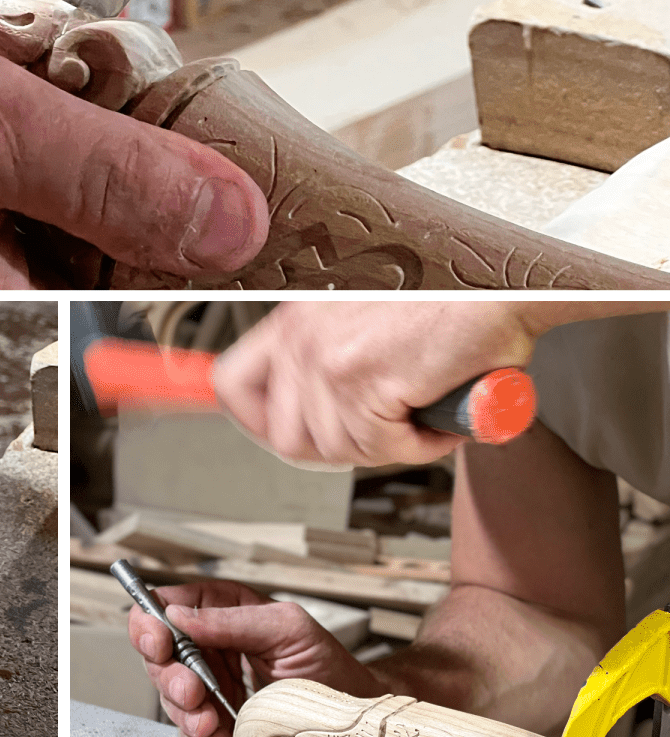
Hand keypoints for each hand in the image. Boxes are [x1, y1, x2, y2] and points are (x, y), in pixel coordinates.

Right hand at [0, 0, 267, 286]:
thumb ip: (106, 175)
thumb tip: (231, 221)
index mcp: (13, 301)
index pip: (167, 293)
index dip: (219, 231)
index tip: (257, 193)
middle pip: (128, 263)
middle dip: (150, 188)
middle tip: (141, 120)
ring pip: (77, 234)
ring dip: (89, 170)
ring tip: (64, 114)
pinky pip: (25, 217)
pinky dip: (37, 169)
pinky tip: (11, 127)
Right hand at [129, 580, 380, 736]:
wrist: (354, 722)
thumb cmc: (329, 667)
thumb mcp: (287, 628)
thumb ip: (233, 619)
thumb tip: (179, 614)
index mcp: (222, 612)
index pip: (166, 606)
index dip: (150, 621)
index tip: (157, 641)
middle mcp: (211, 648)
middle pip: (159, 655)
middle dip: (168, 674)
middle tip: (191, 690)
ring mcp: (212, 688)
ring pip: (170, 696)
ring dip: (185, 712)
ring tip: (211, 721)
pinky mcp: (219, 725)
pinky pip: (192, 734)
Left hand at [211, 298, 544, 466]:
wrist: (503, 285)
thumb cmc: (451, 297)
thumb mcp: (367, 318)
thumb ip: (334, 355)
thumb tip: (318, 406)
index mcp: (297, 319)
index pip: (233, 382)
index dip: (252, 420)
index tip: (269, 432)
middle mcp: (303, 339)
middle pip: (286, 437)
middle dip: (338, 448)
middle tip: (379, 433)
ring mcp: (331, 363)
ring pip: (338, 450)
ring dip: (387, 447)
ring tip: (419, 415)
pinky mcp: (368, 385)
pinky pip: (383, 450)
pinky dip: (421, 446)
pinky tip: (441, 416)